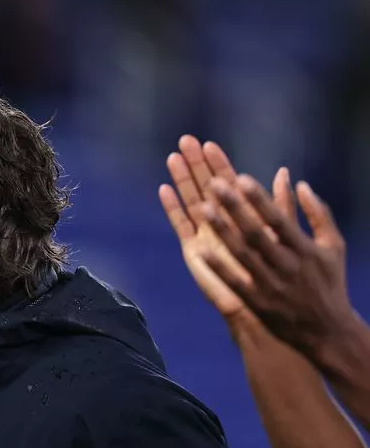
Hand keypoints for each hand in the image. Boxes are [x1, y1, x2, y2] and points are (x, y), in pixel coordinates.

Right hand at [158, 135, 289, 321]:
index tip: (209, 143)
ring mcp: (206, 236)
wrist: (260, 306)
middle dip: (196, 164)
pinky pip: (181, 225)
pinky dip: (173, 207)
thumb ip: (279, 205)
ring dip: (182, 180)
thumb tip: (283, 172)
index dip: (219, 163)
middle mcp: (223, 223)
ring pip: (192, 201)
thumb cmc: (276, 275)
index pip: (229, 183)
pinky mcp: (194, 251)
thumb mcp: (282, 234)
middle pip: (206, 187)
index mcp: (244, 217)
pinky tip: (164, 189)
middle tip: (185, 140)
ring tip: (172, 157)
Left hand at [198, 175, 356, 355]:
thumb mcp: (332, 247)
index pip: (279, 219)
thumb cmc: (329, 283)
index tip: (241, 177)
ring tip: (202, 208)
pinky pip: (235, 282)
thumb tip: (300, 184)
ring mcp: (271, 285)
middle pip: (256, 233)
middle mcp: (287, 265)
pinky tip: (200, 251)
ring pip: (242, 255)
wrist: (326, 331)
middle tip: (214, 184)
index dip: (259, 199)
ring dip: (221, 231)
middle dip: (235, 208)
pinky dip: (219, 268)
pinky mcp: (258, 302)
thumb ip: (318, 214)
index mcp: (306, 249)